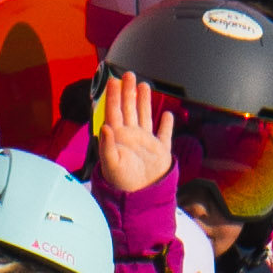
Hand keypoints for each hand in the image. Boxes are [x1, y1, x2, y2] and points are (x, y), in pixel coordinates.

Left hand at [87, 71, 175, 194]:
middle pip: (129, 108)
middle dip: (128, 91)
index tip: (113, 80)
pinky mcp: (159, 151)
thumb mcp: (111, 164)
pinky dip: (166, 124)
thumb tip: (105, 127)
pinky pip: (164, 134)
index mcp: (118, 137)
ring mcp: (146, 143)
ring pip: (144, 116)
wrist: (140, 198)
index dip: (114, 95)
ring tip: (144, 85)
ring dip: (144, 101)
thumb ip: (106, 145)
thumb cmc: (121, 183)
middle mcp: (131, 137)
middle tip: (128, 74)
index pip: (115, 111)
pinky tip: (166, 115)